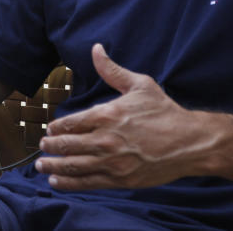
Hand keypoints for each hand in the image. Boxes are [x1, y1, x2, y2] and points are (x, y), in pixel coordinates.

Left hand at [35, 44, 209, 190]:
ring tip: (42, 166)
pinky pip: (87, 182)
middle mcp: (106, 140)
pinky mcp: (120, 180)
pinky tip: (57, 182)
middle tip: (42, 147)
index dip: (56, 127)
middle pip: (67, 145)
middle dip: (50, 147)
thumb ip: (112, 70)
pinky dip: (69, 183)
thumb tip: (96, 49)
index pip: (71, 122)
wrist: (190, 142)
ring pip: (73, 166)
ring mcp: (112, 162)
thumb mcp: (139, 85)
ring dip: (53, 167)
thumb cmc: (165, 111)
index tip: (49, 129)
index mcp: (107, 115)